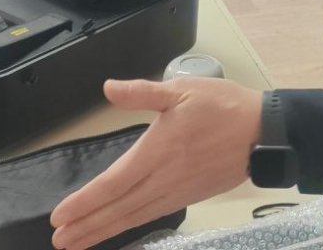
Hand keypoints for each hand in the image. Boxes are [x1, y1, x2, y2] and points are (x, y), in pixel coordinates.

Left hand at [50, 77, 262, 249]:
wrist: (263, 132)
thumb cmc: (222, 106)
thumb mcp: (182, 89)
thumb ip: (143, 92)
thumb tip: (109, 88)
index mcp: (158, 150)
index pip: (114, 182)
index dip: (86, 201)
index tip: (61, 215)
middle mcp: (164, 177)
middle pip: (119, 207)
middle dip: (87, 225)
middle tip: (60, 239)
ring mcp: (177, 192)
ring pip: (133, 217)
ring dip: (103, 231)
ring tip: (77, 242)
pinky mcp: (188, 197)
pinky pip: (151, 216)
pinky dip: (129, 225)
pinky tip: (117, 229)